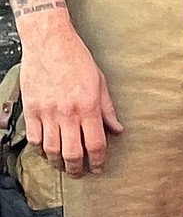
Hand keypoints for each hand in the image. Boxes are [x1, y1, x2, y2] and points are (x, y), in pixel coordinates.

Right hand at [18, 15, 121, 176]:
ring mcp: (47, 113)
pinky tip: (47, 152)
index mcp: (89, 106)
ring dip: (59, 163)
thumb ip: (107, 109)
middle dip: (78, 168)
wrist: (50, 43)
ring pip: (52, 151)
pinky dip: (41, 151)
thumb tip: (118, 130)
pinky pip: (35, 139)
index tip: (99, 168)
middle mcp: (68, 113)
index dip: (98, 161)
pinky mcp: (31, 111)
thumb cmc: (78, 59)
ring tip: (65, 166)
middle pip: (72, 153)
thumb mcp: (100, 82)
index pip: (96, 143)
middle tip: (81, 173)